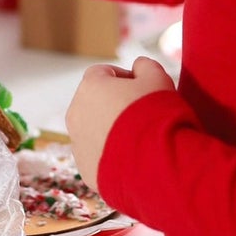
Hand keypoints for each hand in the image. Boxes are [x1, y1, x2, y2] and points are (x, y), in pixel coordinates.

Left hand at [65, 55, 174, 190]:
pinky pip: (98, 157)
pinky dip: (112, 155)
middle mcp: (76, 114)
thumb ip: (145, 66)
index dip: (124, 77)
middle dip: (115, 105)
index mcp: (90, 87)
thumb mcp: (158, 78)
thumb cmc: (157, 115)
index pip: (102, 73)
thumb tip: (139, 67)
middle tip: (143, 114)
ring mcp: (78, 144)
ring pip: (94, 131)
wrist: (157, 163)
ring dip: (112, 131)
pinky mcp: (85, 170)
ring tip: (140, 139)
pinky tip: (134, 158)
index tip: (142, 88)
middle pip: (95, 103)